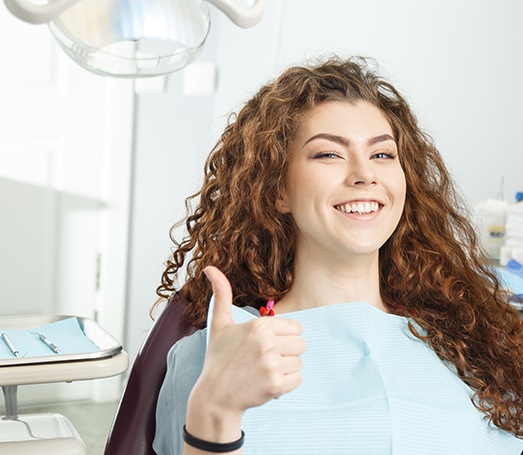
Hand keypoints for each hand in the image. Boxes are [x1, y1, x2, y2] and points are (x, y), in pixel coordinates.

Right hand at [191, 266, 304, 416]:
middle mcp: (267, 343)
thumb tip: (210, 267)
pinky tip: (267, 383)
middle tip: (265, 359)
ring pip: (299, 362)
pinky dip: (286, 384)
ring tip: (264, 371)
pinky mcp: (276, 385)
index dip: (283, 336)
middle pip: (301, 344)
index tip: (266, 344)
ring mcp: (272, 365)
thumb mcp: (219, 324)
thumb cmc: (218, 358)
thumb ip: (221, 294)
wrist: (214, 396)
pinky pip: (298, 379)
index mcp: (259, 325)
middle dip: (287, 352)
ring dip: (286, 369)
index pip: (295, 327)